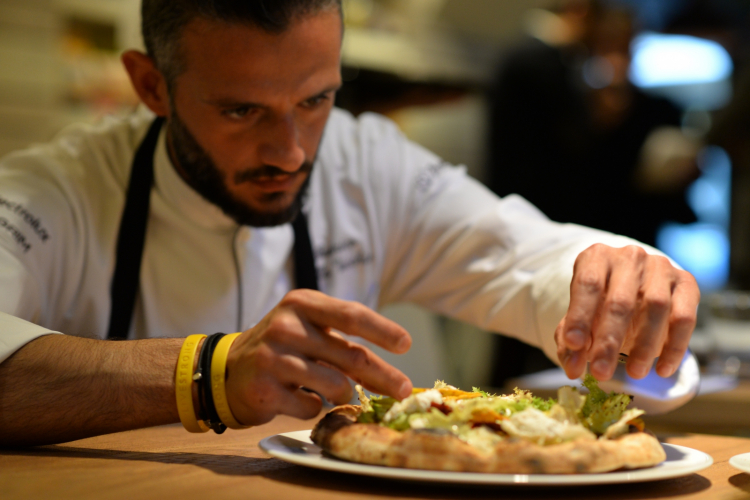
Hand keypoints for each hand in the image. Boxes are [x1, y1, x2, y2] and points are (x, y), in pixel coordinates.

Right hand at [224, 289, 412, 425]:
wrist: (227, 370)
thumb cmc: (282, 347)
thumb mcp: (307, 328)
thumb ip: (342, 341)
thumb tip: (390, 373)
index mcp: (302, 303)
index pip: (352, 315)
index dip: (382, 330)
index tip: (406, 344)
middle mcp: (286, 326)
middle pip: (352, 356)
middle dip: (384, 376)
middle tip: (404, 390)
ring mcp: (273, 358)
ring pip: (336, 386)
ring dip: (343, 394)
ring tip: (330, 389)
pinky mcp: (264, 390)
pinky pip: (311, 408)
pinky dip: (314, 408)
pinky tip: (299, 397)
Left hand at [555, 244, 698, 380]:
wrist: (634, 286)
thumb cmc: (599, 305)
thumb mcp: (580, 318)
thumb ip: (572, 342)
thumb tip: (573, 369)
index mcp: (596, 257)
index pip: (587, 284)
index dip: (579, 316)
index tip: (573, 345)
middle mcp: (629, 257)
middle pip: (620, 301)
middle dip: (609, 341)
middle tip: (601, 373)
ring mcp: (660, 267)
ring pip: (656, 306)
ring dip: (644, 346)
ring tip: (634, 373)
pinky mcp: (686, 282)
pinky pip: (684, 316)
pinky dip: (675, 346)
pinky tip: (663, 369)